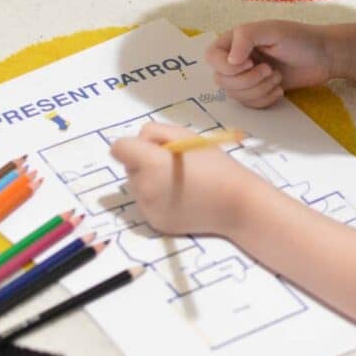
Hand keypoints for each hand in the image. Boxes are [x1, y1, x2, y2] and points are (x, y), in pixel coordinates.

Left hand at [110, 123, 263, 235]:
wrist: (236, 204)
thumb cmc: (216, 165)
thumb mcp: (188, 136)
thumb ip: (157, 132)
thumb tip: (139, 141)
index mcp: (151, 163)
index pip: (119, 148)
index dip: (133, 145)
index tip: (152, 149)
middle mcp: (144, 187)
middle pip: (128, 168)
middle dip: (144, 163)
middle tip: (173, 165)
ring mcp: (148, 208)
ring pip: (137, 185)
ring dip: (150, 180)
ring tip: (180, 182)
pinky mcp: (155, 222)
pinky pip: (147, 203)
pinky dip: (158, 199)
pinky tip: (182, 198)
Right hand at [205, 20, 335, 107]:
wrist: (324, 57)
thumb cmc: (299, 39)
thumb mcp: (272, 30)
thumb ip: (246, 38)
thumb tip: (229, 60)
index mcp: (235, 40)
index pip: (212, 57)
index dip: (228, 66)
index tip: (251, 62)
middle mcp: (236, 59)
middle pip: (221, 81)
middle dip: (248, 81)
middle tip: (270, 70)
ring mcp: (247, 77)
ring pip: (235, 95)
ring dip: (259, 90)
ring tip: (277, 77)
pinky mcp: (259, 92)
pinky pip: (249, 105)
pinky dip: (265, 100)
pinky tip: (280, 90)